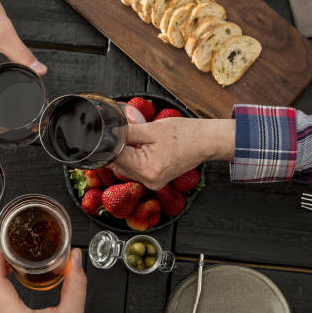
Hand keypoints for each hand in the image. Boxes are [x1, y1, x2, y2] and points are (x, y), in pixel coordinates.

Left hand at [110, 118, 235, 189]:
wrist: (206, 142)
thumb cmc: (185, 134)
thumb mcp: (152, 129)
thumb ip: (127, 132)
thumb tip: (109, 133)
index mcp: (147, 169)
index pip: (115, 158)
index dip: (108, 145)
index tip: (105, 134)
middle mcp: (149, 181)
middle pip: (118, 166)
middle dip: (116, 150)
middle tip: (122, 133)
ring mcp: (153, 183)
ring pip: (126, 169)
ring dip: (124, 155)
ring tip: (136, 140)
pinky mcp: (155, 181)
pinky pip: (136, 171)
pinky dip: (134, 160)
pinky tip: (141, 148)